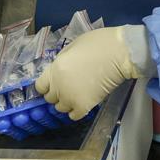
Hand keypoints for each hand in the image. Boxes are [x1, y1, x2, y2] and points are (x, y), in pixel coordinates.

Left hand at [35, 26, 153, 120]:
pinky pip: (73, 115)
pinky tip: (84, 102)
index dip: (47, 85)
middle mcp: (59, 86)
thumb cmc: (99, 44)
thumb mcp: (73, 46)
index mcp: (55, 69)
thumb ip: (62, 60)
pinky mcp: (84, 106)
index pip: (40, 86)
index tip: (55, 83)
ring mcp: (70, 98)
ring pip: (60, 108)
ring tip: (79, 94)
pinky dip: (77, 111)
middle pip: (50, 98)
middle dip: (58, 93)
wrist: (119, 54)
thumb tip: (60, 70)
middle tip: (70, 86)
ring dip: (67, 102)